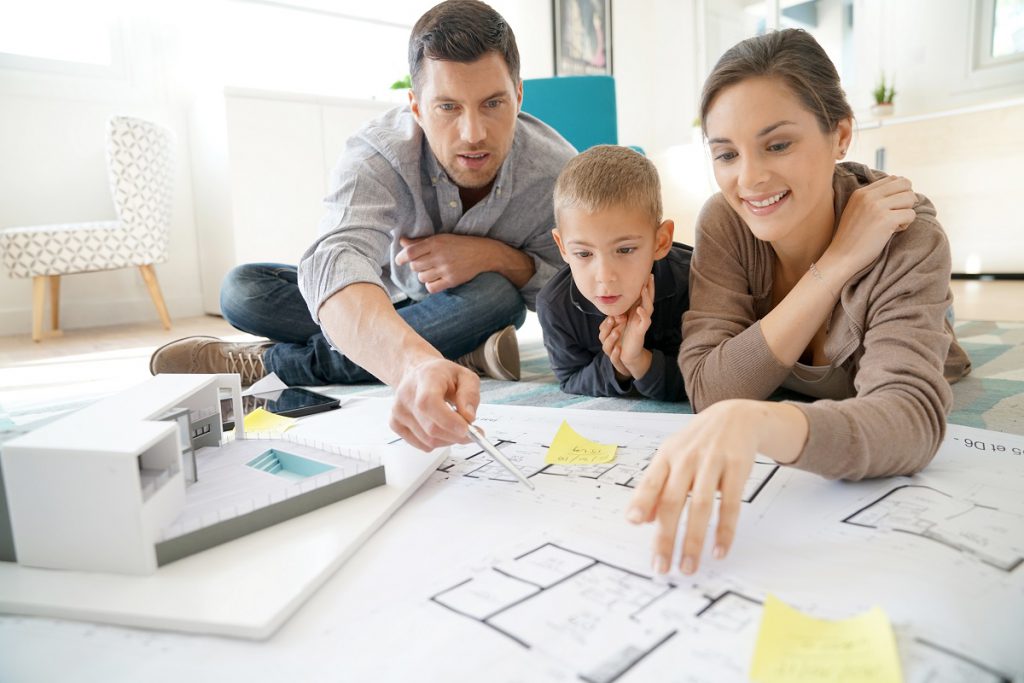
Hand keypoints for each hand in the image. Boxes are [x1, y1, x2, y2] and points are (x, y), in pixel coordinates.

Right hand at [390, 358, 479, 450]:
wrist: (418, 375)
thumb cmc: (442, 376)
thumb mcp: (465, 377)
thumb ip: (470, 395)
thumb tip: (468, 417)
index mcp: (425, 377)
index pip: (429, 402)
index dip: (448, 420)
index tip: (466, 429)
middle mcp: (406, 394)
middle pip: (430, 427)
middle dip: (456, 435)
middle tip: (471, 431)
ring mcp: (398, 411)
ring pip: (428, 440)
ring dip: (448, 439)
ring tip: (454, 425)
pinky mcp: (395, 424)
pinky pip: (422, 445)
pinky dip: (437, 442)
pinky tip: (440, 428)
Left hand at [396, 234, 488, 292]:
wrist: (483, 253)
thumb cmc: (460, 244)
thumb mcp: (440, 238)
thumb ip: (420, 241)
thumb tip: (402, 242)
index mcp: (435, 242)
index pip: (410, 252)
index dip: (401, 258)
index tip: (399, 260)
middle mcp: (439, 256)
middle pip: (415, 266)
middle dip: (416, 266)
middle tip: (423, 264)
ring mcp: (446, 269)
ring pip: (422, 277)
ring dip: (423, 275)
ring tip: (431, 271)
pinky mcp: (452, 280)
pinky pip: (431, 287)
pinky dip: (430, 285)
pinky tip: (435, 279)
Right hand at [599, 315, 629, 379]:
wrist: (633, 355)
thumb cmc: (627, 339)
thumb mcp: (625, 328)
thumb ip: (622, 319)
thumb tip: (622, 310)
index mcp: (608, 334)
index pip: (603, 327)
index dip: (608, 321)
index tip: (616, 315)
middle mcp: (607, 343)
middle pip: (602, 335)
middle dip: (607, 327)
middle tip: (612, 320)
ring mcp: (611, 352)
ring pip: (606, 346)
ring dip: (610, 339)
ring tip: (617, 332)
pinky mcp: (617, 361)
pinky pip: (613, 358)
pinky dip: (615, 354)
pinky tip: (619, 348)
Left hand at [618, 275, 653, 377]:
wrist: (627, 352)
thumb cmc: (624, 334)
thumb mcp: (621, 318)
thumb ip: (621, 308)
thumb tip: (616, 297)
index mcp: (637, 311)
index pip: (643, 296)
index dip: (645, 285)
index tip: (645, 274)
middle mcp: (642, 316)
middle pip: (649, 299)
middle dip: (650, 288)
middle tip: (650, 276)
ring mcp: (643, 323)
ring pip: (648, 308)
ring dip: (646, 298)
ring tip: (644, 288)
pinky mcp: (641, 331)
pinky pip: (645, 322)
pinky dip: (643, 315)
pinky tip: (640, 309)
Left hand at [626, 399, 761, 574]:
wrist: (735, 416)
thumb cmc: (698, 442)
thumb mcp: (672, 456)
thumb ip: (656, 487)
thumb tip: (641, 520)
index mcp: (666, 456)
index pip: (650, 482)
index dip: (641, 502)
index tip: (633, 523)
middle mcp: (687, 459)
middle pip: (672, 501)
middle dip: (665, 537)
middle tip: (661, 566)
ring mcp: (712, 462)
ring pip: (700, 506)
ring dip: (693, 540)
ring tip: (688, 566)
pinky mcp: (737, 468)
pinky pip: (730, 504)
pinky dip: (724, 530)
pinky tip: (719, 549)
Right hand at [822, 175, 917, 279]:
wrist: (841, 257)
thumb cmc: (851, 237)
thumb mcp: (856, 210)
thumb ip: (872, 198)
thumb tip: (901, 186)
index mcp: (861, 192)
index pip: (893, 179)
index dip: (899, 192)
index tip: (892, 207)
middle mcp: (868, 196)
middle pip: (905, 184)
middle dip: (906, 199)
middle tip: (898, 214)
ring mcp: (877, 207)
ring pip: (910, 198)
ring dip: (906, 212)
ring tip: (894, 224)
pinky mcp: (886, 220)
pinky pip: (911, 214)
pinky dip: (906, 225)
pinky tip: (892, 232)